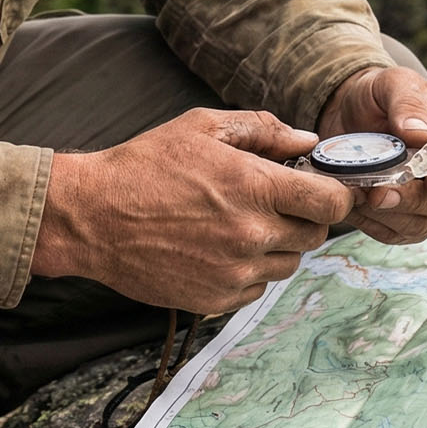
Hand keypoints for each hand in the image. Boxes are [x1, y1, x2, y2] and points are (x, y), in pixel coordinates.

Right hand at [32, 108, 355, 313]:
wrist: (91, 217)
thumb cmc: (144, 165)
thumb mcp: (202, 128)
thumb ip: (262, 130)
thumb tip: (308, 140)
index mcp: (255, 187)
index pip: (332, 203)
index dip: (335, 194)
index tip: (322, 189)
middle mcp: (252, 234)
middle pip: (315, 235)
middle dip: (304, 217)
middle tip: (275, 202)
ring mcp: (234, 273)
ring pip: (288, 264)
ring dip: (277, 245)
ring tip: (239, 224)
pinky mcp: (216, 300)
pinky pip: (256, 289)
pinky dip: (249, 271)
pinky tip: (218, 248)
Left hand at [317, 66, 426, 245]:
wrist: (351, 114)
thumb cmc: (381, 95)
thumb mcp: (393, 83)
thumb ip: (407, 102)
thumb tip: (419, 134)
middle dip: (415, 200)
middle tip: (381, 193)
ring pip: (424, 223)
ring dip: (392, 215)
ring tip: (361, 197)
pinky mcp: (407, 218)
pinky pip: (397, 233)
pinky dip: (375, 224)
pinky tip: (355, 207)